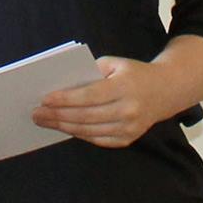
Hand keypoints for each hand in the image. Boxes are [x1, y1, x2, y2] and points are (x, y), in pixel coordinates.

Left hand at [32, 55, 171, 147]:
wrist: (167, 90)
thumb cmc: (133, 73)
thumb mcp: (114, 63)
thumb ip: (90, 73)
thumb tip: (61, 86)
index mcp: (125, 87)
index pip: (89, 96)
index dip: (65, 99)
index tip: (44, 99)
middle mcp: (129, 110)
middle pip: (86, 116)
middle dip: (57, 115)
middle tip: (36, 113)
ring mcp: (130, 128)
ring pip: (89, 131)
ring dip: (63, 127)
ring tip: (44, 121)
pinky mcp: (128, 139)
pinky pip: (97, 139)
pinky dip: (78, 134)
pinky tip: (64, 127)